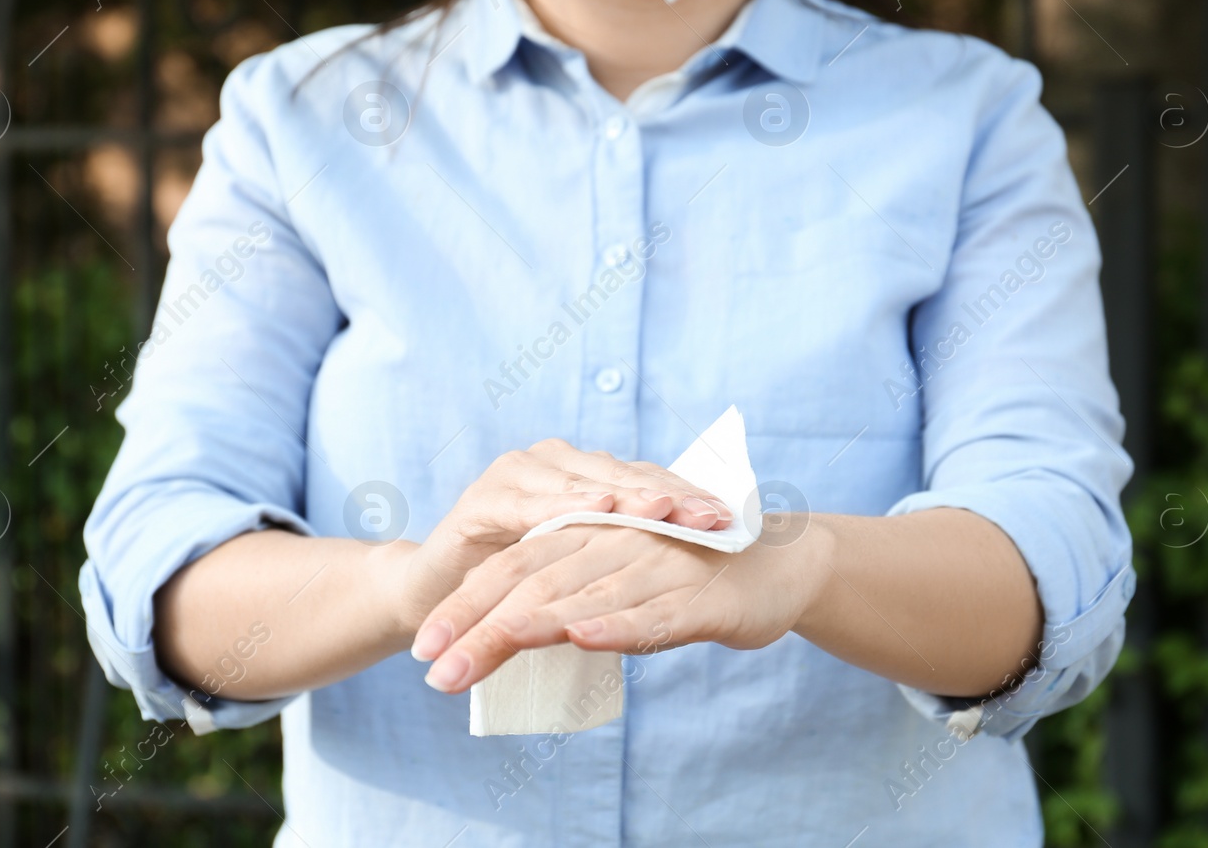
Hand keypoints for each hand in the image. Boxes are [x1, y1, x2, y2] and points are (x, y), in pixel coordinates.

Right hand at [389, 442, 732, 636]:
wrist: (435, 596)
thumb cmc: (518, 583)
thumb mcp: (581, 567)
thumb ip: (624, 554)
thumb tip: (702, 558)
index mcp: (584, 474)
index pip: (646, 482)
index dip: (689, 498)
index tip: (734, 519)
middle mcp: (553, 463)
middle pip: (623, 476)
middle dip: (669, 497)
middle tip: (710, 517)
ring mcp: (517, 475)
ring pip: (582, 483)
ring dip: (625, 496)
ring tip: (665, 510)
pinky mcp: (483, 499)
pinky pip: (529, 503)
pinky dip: (563, 506)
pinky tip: (594, 508)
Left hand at [409, 518, 828, 692]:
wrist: (785, 562)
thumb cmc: (694, 578)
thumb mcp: (622, 586)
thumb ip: (574, 602)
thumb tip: (511, 638)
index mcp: (591, 536)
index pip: (515, 567)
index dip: (466, 605)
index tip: (422, 649)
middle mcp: (615, 542)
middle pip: (531, 581)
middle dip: (476, 626)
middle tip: (432, 669)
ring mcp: (656, 567)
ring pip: (580, 597)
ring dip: (524, 631)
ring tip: (476, 659)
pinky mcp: (698, 597)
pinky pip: (651, 613)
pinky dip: (616, 624)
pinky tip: (581, 637)